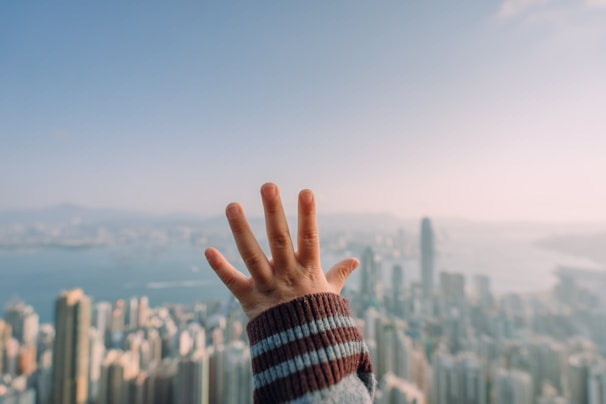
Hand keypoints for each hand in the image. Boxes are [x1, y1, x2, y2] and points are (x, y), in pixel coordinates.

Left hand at [205, 182, 358, 319]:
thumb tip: (355, 260)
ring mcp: (267, 286)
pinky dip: (220, 268)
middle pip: (279, 239)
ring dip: (241, 230)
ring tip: (232, 204)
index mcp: (308, 270)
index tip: (305, 191)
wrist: (302, 353)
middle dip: (274, 212)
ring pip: (252, 255)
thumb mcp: (330, 294)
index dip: (308, 215)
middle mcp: (287, 274)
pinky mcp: (249, 300)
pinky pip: (232, 282)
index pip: (309, 238)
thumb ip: (338, 274)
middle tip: (268, 186)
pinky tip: (208, 250)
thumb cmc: (316, 319)